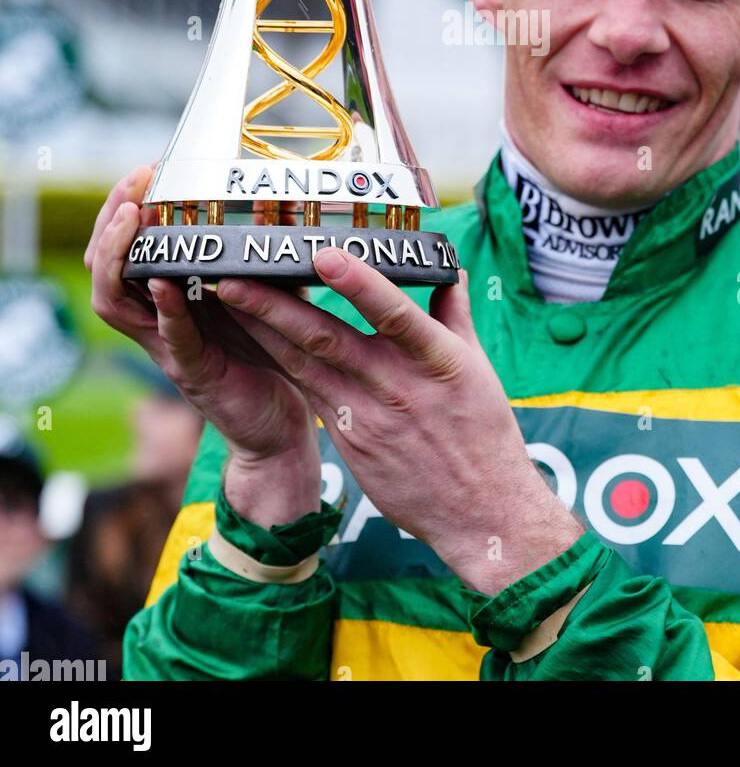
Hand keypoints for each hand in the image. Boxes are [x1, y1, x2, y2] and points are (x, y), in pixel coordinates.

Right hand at [88, 167, 320, 522]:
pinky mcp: (195, 375)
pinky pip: (170, 340)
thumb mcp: (261, 296)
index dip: (125, 210)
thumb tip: (277, 203)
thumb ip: (258, 258)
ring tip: (130, 220)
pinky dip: (165, 310)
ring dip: (120, 258)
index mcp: (170, 301)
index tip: (145, 171)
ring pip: (116, 304)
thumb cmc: (270, 357)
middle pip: (104, 271)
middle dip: (111, 223)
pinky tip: (165, 284)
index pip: (125, 251)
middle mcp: (158, 323)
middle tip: (132, 186)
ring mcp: (170, 350)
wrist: (282, 428)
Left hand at [216, 251, 583, 593]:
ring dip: (263, 330)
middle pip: (328, 339)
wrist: (479, 511)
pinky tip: (254, 339)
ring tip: (229, 298)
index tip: (324, 254)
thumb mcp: (478, 367)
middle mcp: (396, 385)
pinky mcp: (349, 439)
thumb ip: (453, 313)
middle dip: (276, 306)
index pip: (393, 313)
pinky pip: (309, 391)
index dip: (357, 283)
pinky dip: (280, 361)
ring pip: (305, 364)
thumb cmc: (484, 433)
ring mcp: (367, 416)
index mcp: (437, 359)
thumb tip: (447, 269)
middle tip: (236, 275)